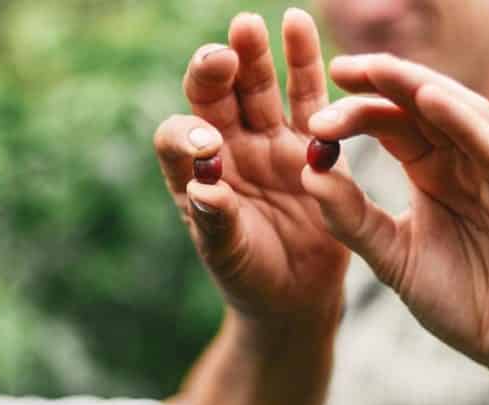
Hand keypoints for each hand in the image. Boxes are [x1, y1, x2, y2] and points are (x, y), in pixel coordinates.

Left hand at [153, 9, 348, 323]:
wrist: (296, 294)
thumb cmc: (250, 277)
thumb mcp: (228, 256)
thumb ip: (217, 222)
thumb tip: (206, 189)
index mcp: (195, 174)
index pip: (177, 137)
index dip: (187, 134)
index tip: (206, 144)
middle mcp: (228, 149)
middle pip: (215, 97)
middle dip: (217, 70)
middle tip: (223, 53)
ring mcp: (268, 142)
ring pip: (257, 88)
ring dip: (254, 56)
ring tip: (250, 24)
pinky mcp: (310, 144)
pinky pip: (306, 97)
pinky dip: (303, 62)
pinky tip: (297, 24)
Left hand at [301, 54, 488, 382]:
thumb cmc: (462, 301)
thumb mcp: (394, 259)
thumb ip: (353, 219)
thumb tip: (308, 172)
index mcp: (432, 174)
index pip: (393, 125)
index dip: (357, 110)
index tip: (315, 110)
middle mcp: (465, 163)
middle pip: (422, 107)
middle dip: (382, 84)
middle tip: (341, 69)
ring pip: (460, 113)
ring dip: (419, 88)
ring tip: (378, 70)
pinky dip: (464, 122)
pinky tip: (429, 100)